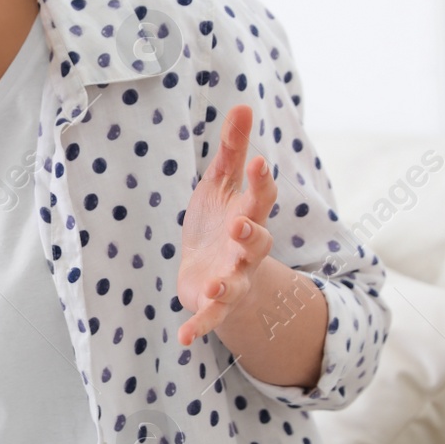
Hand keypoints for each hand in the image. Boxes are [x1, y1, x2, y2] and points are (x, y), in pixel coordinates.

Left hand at [176, 103, 276, 346]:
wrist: (211, 269)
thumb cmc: (219, 221)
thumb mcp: (220, 183)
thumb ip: (232, 149)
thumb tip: (242, 105)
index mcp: (247, 215)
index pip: (260, 197)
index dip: (260, 182)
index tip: (259, 163)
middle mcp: (245, 249)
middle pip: (255, 242)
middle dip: (250, 235)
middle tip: (240, 224)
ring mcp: (230, 277)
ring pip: (233, 283)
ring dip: (225, 286)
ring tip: (215, 286)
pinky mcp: (210, 301)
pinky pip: (208, 318)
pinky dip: (198, 326)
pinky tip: (184, 338)